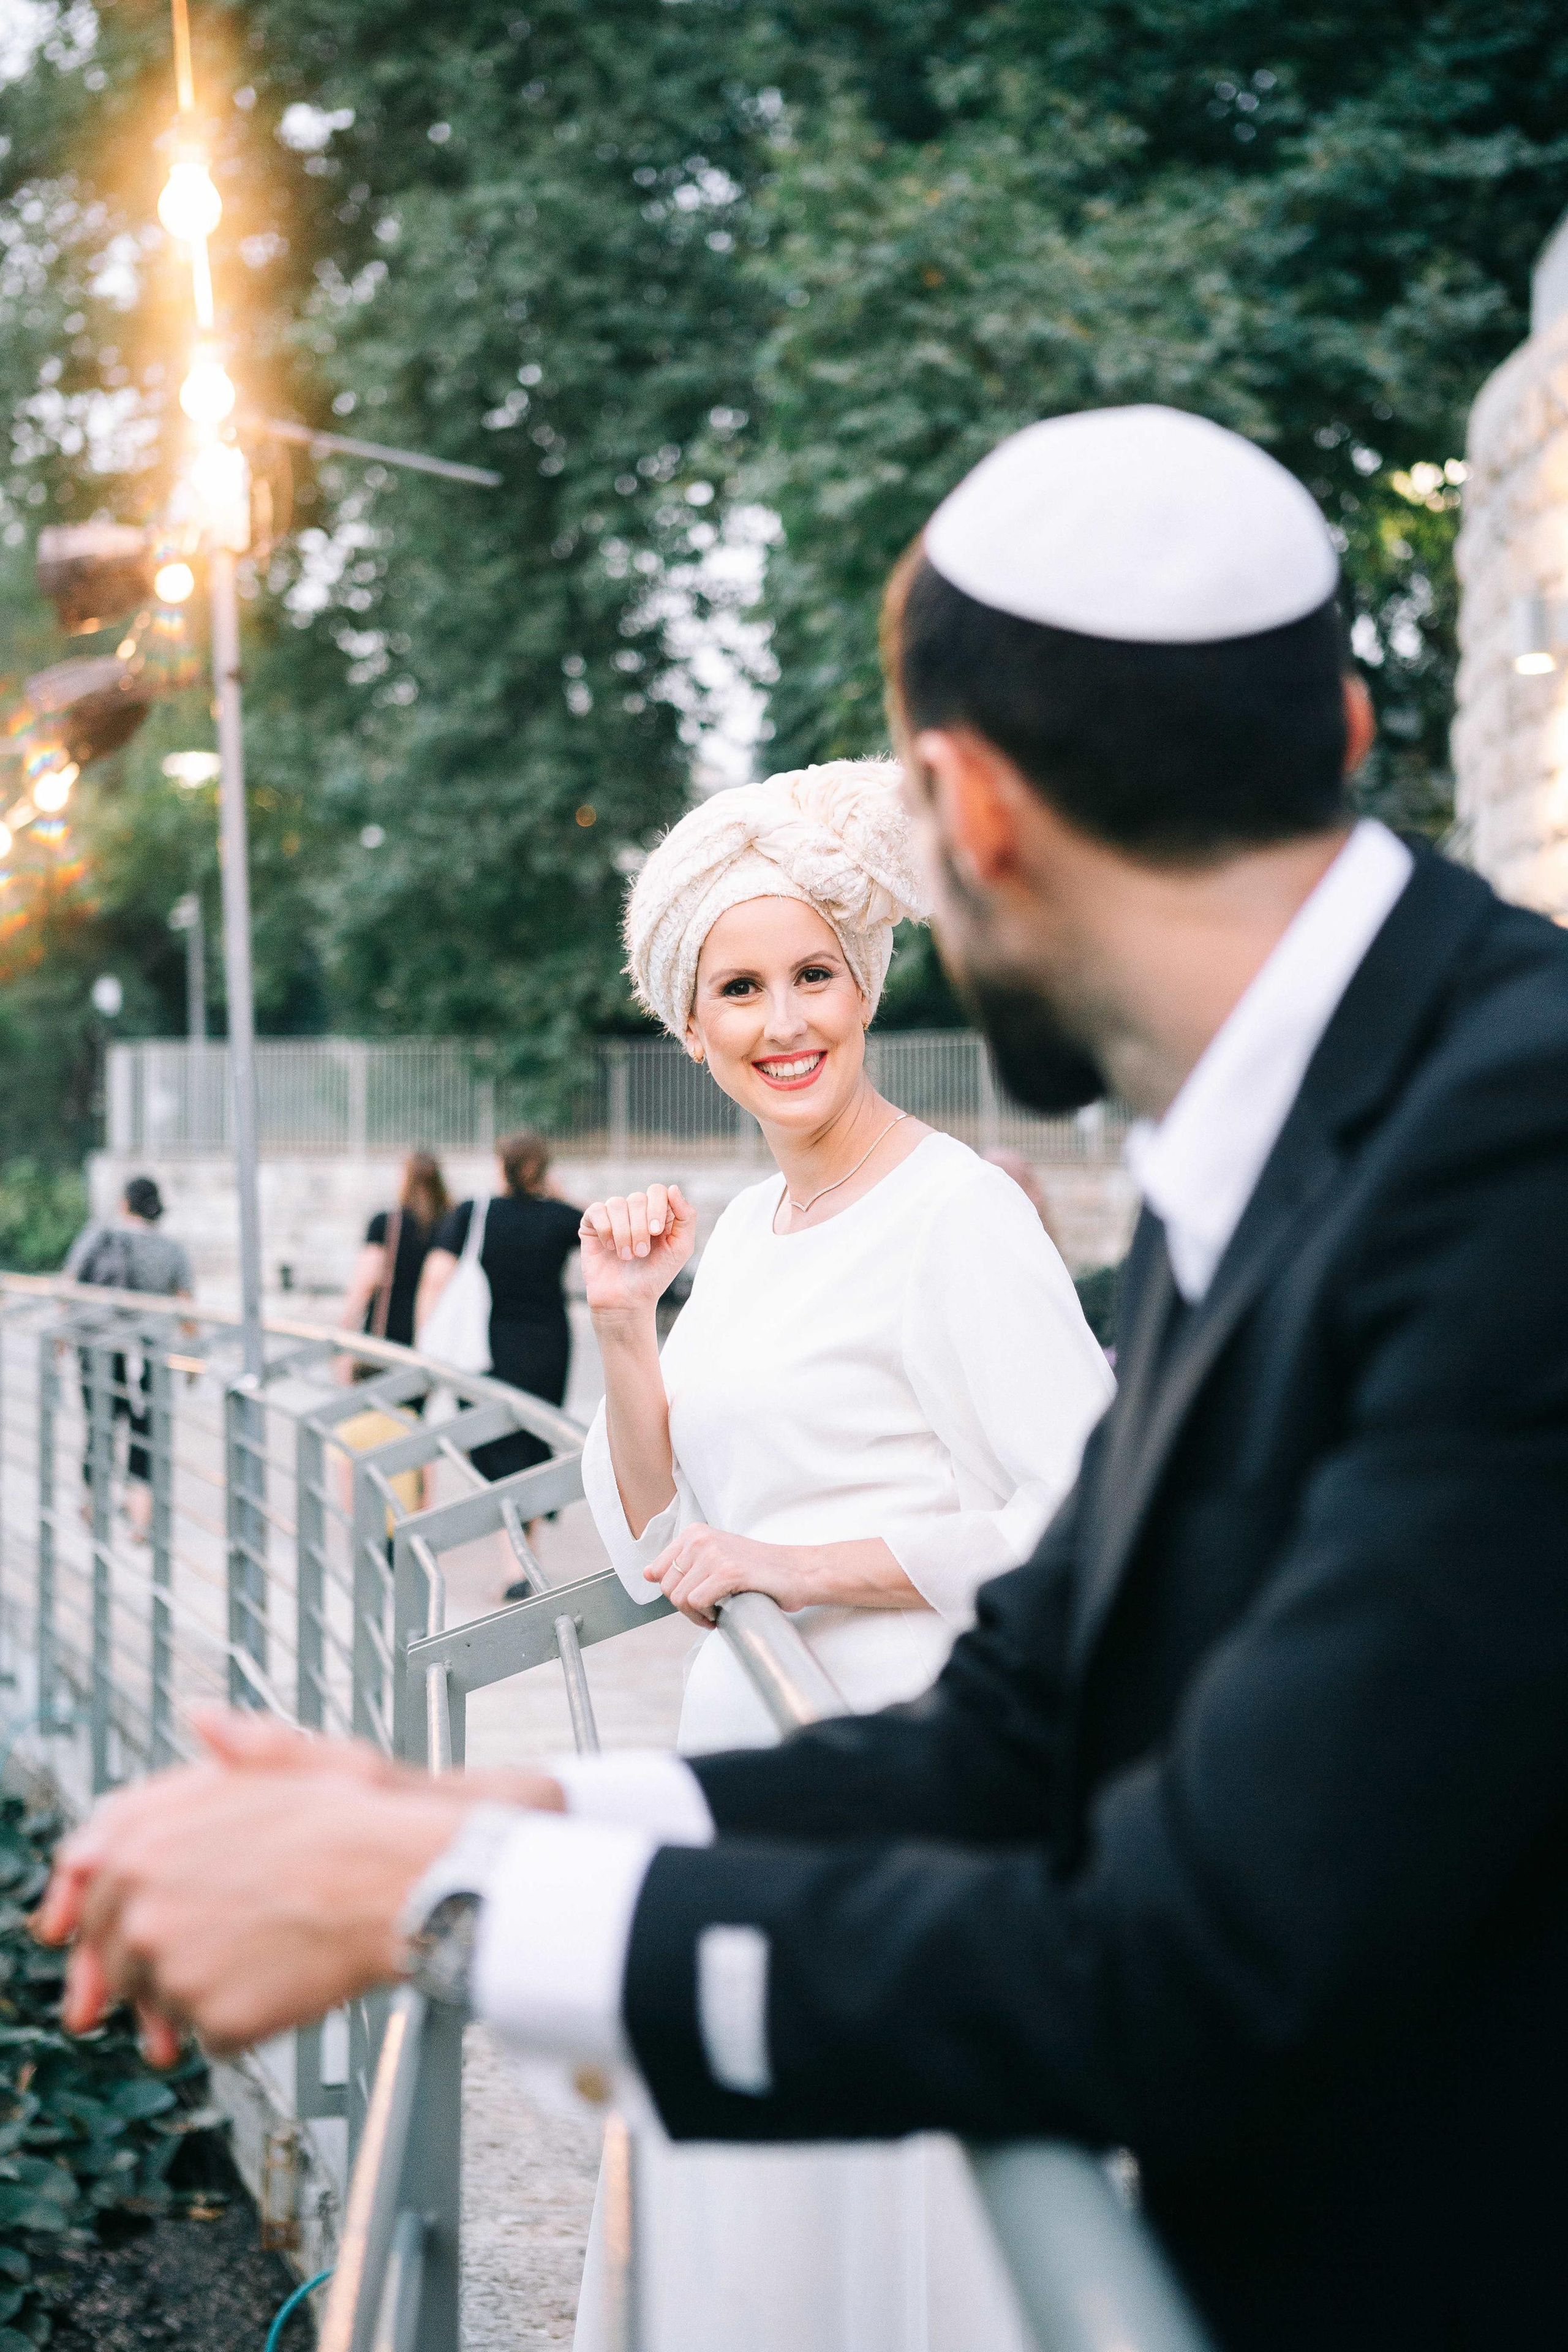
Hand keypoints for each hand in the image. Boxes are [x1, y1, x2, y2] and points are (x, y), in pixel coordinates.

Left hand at [32, 1718, 568, 2060]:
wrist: (406, 1881)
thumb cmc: (358, 1821)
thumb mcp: (289, 1759)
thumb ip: (229, 1747)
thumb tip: (203, 1717)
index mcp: (146, 1838)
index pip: (85, 1878)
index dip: (83, 1903)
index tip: (75, 1928)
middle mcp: (144, 1906)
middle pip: (113, 1949)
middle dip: (143, 1958)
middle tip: (191, 1954)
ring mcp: (174, 1968)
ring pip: (157, 1998)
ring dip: (191, 1991)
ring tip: (255, 1959)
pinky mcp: (212, 2019)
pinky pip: (206, 2033)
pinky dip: (234, 2018)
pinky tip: (277, 1981)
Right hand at [579, 1184, 694, 1319]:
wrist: (626, 1300)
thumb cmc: (655, 1275)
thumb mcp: (681, 1248)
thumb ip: (686, 1217)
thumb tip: (673, 1187)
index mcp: (658, 1212)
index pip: (657, 1191)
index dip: (657, 1208)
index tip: (656, 1233)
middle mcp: (635, 1210)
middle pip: (637, 1198)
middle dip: (640, 1228)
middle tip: (641, 1253)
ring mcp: (613, 1216)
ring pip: (616, 1204)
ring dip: (623, 1233)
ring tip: (626, 1256)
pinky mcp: (592, 1224)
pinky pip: (596, 1211)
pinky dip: (606, 1231)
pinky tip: (610, 1248)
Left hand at [645, 1523, 805, 1624]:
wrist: (798, 1572)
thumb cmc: (758, 1570)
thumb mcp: (715, 1556)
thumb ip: (683, 1563)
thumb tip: (647, 1573)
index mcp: (695, 1533)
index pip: (658, 1572)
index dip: (675, 1592)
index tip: (697, 1597)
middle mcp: (701, 1538)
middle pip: (667, 1588)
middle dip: (686, 1607)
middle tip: (710, 1609)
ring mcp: (714, 1554)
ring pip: (680, 1599)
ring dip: (697, 1615)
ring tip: (719, 1611)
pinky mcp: (729, 1572)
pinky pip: (697, 1603)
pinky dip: (707, 1616)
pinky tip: (724, 1614)